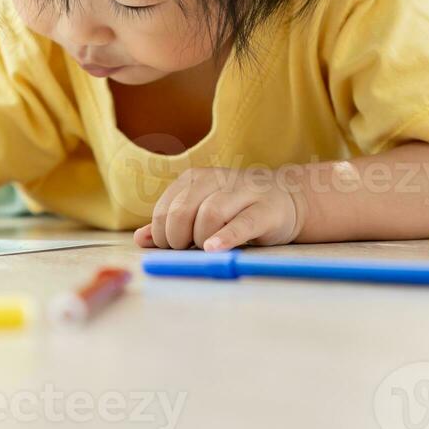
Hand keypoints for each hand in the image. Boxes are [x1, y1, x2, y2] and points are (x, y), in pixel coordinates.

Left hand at [135, 166, 304, 251]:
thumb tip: (141, 239)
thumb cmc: (237, 209)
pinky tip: (214, 248)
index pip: (165, 208)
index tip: (172, 246)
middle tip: (187, 249)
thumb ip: (172, 224)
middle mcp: (217, 179)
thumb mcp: (201, 210)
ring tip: (207, 247)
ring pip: (210, 214)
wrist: (287, 198)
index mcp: (195, 178)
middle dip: (177, 238)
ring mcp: (243, 192)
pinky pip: (242, 223)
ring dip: (201, 239)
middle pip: (183, 210)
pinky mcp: (265, 210)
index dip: (161, 233)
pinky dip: (226, 237)